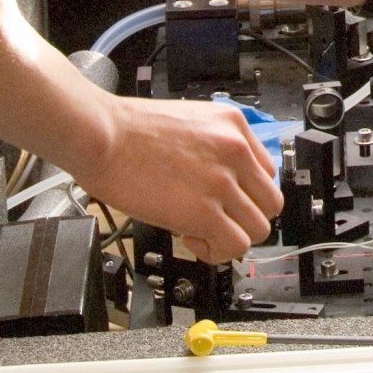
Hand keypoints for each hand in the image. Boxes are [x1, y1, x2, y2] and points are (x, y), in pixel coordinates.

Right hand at [81, 94, 282, 262]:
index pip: (266, 171)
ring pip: (258, 229)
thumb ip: (213, 147)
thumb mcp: (189, 121)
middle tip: (217, 220)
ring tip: (202, 231)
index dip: (246, 193)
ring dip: (232, 236)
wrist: (102, 135)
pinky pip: (235, 246)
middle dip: (244, 217)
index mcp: (233, 125)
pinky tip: (192, 239)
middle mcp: (235, 151)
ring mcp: (222, 182)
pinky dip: (217, 252)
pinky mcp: (204, 213)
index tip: (228, 201)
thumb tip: (219, 178)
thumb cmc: (129, 130)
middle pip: (270, 202)